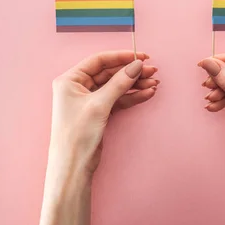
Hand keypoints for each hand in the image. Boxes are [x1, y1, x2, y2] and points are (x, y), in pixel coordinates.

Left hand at [51, 51, 158, 175]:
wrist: (73, 166)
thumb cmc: (77, 135)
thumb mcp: (99, 105)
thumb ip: (119, 83)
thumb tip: (136, 65)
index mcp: (70, 80)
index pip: (99, 61)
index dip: (121, 57)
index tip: (141, 57)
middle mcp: (78, 87)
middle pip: (110, 73)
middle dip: (131, 72)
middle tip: (152, 72)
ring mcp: (89, 100)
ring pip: (116, 86)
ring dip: (135, 85)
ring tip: (154, 84)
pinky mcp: (98, 112)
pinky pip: (118, 99)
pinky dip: (132, 96)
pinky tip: (147, 94)